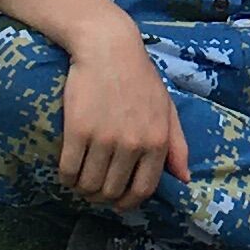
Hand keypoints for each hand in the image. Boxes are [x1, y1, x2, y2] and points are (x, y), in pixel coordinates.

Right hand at [54, 17, 188, 212]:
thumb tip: (183, 178)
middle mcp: (133, 144)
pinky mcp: (78, 130)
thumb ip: (177, 144)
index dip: (128, 202)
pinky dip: (66, 178)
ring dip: (82, 189)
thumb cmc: (139, 77)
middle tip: (94, 189)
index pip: (142, 189)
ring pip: (89, 184)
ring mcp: (105, 138)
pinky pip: (69, 170)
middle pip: (112, 191)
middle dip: (102, 196)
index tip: (118, 202)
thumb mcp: (167, 108)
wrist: (108, 47)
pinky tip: (67, 172)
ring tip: (80, 181)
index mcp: (157, 141)